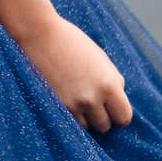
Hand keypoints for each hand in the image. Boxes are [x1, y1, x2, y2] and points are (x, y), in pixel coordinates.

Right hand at [21, 16, 132, 132]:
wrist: (38, 33)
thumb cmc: (70, 40)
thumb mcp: (99, 55)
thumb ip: (114, 78)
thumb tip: (120, 98)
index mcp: (108, 84)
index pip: (124, 117)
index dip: (119, 115)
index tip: (112, 109)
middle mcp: (92, 98)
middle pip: (105, 125)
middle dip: (102, 116)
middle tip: (92, 101)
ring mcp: (72, 104)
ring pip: (87, 127)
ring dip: (85, 118)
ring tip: (77, 97)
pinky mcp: (56, 105)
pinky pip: (70, 122)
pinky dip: (71, 116)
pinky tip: (66, 98)